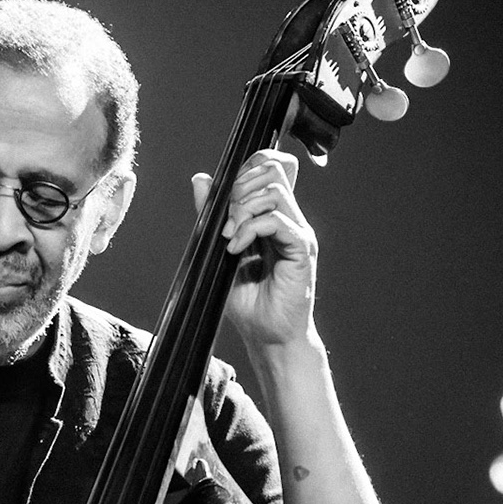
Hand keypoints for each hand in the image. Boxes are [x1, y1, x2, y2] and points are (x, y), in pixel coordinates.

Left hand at [191, 149, 318, 351]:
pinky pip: (277, 220)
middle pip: (272, 170)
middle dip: (240, 187)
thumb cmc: (249, 302)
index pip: (268, 167)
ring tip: (229, 238)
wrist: (267, 336)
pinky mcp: (301, 250)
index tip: (223, 199)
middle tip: (225, 220)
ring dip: (242, 210)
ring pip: (274, 191)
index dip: (244, 171)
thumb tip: (201, 179)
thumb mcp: (220, 249)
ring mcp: (297, 233)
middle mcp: (289, 219)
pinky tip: (236, 249)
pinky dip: (250, 230)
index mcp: (274, 216)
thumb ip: (213, 214)